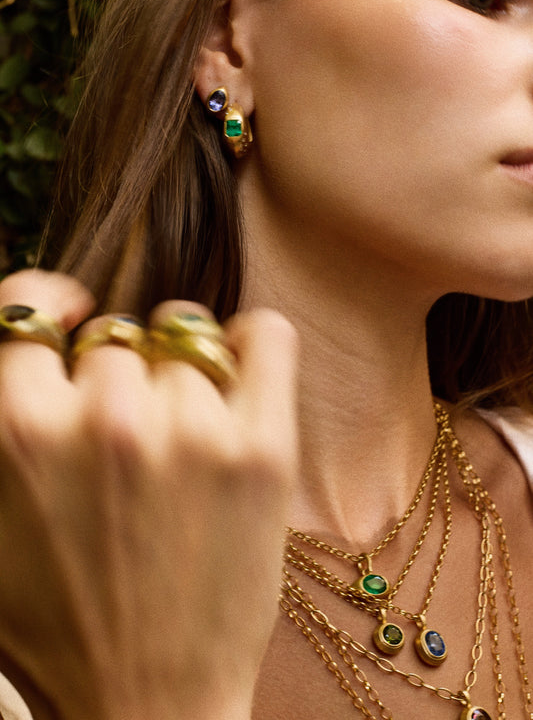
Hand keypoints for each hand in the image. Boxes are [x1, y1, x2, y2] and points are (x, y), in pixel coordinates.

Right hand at [0, 270, 297, 719]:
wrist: (146, 705)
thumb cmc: (56, 624)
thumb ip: (5, 422)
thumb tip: (36, 345)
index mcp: (15, 431)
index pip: (26, 309)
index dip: (45, 301)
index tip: (66, 311)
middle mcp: (102, 420)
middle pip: (115, 340)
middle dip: (116, 380)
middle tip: (127, 443)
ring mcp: (190, 431)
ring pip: (183, 343)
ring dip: (178, 379)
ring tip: (181, 440)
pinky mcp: (263, 449)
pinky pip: (266, 336)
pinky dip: (251, 338)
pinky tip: (239, 365)